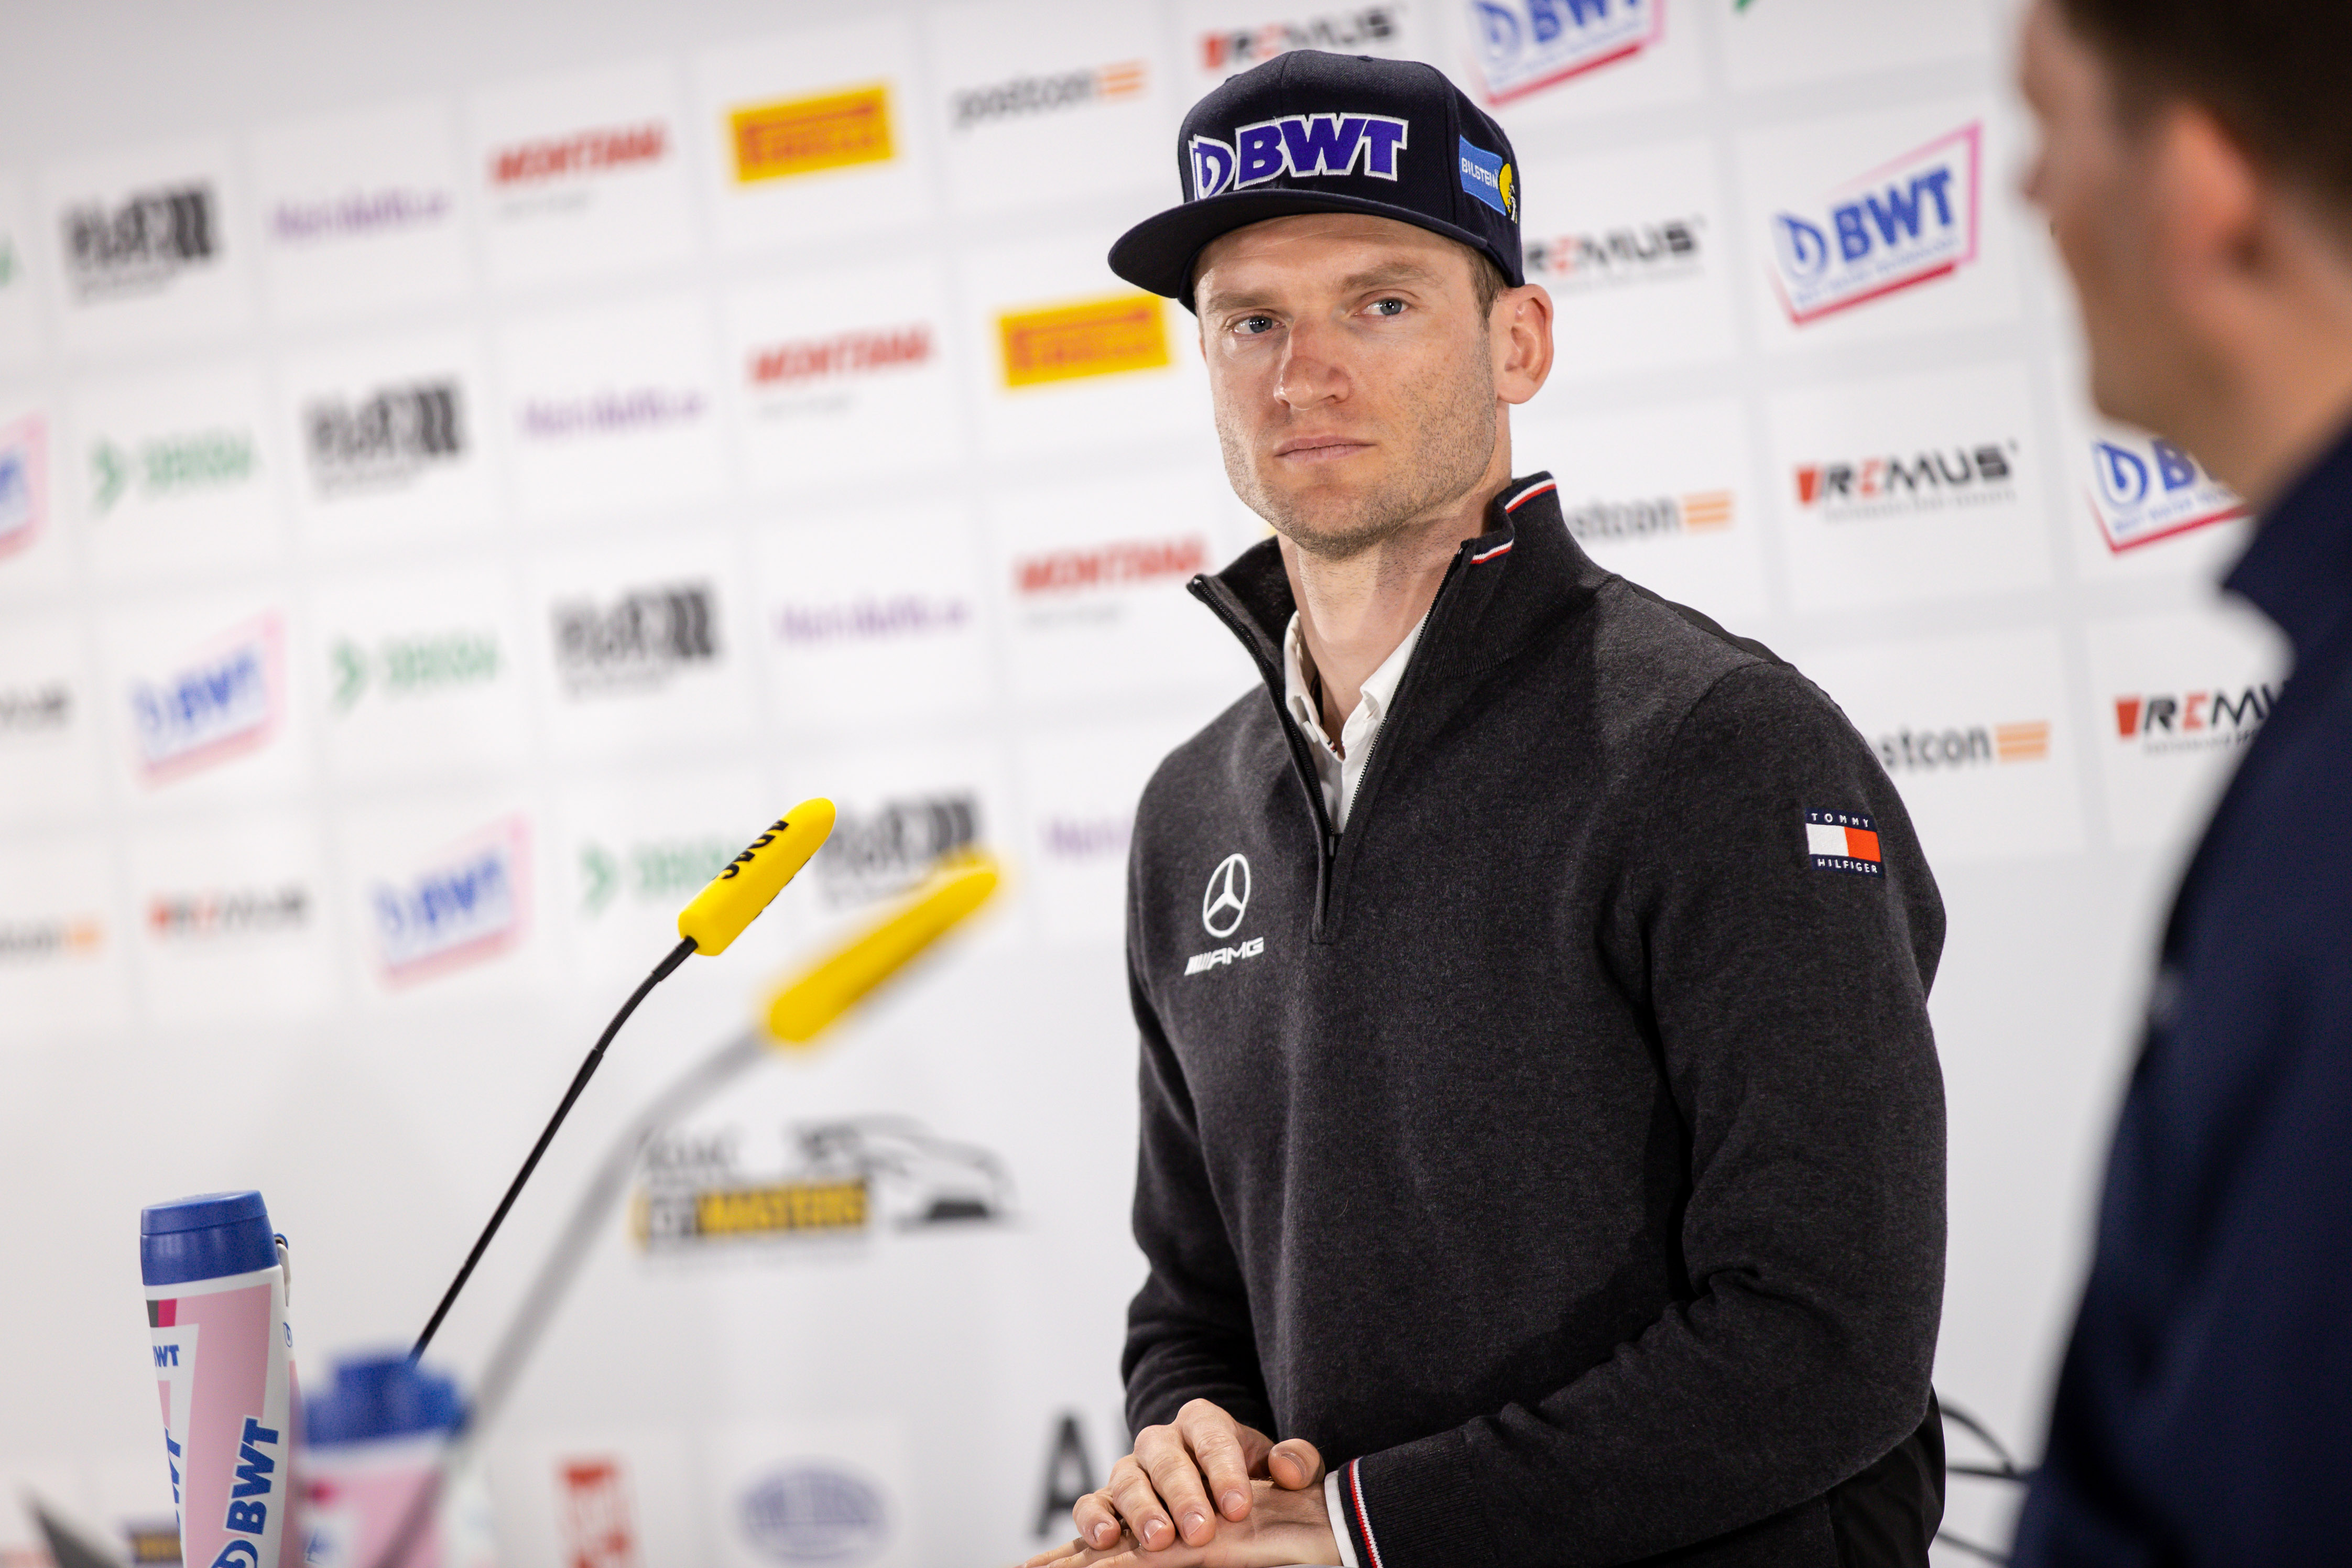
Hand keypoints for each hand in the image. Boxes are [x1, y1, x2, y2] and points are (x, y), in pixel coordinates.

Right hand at [1041, 1399, 1324, 1555]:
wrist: (1207, 1479)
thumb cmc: (1245, 1475)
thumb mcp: (1276, 1463)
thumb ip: (1298, 1461)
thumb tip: (1288, 1469)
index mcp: (1202, 1422)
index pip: (1212, 1437)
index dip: (1225, 1471)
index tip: (1239, 1507)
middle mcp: (1160, 1440)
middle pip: (1166, 1459)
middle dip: (1183, 1495)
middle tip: (1200, 1530)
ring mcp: (1130, 1468)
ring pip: (1127, 1479)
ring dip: (1141, 1511)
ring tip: (1159, 1540)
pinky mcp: (1106, 1498)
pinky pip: (1091, 1503)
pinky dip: (1093, 1519)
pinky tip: (1105, 1540)